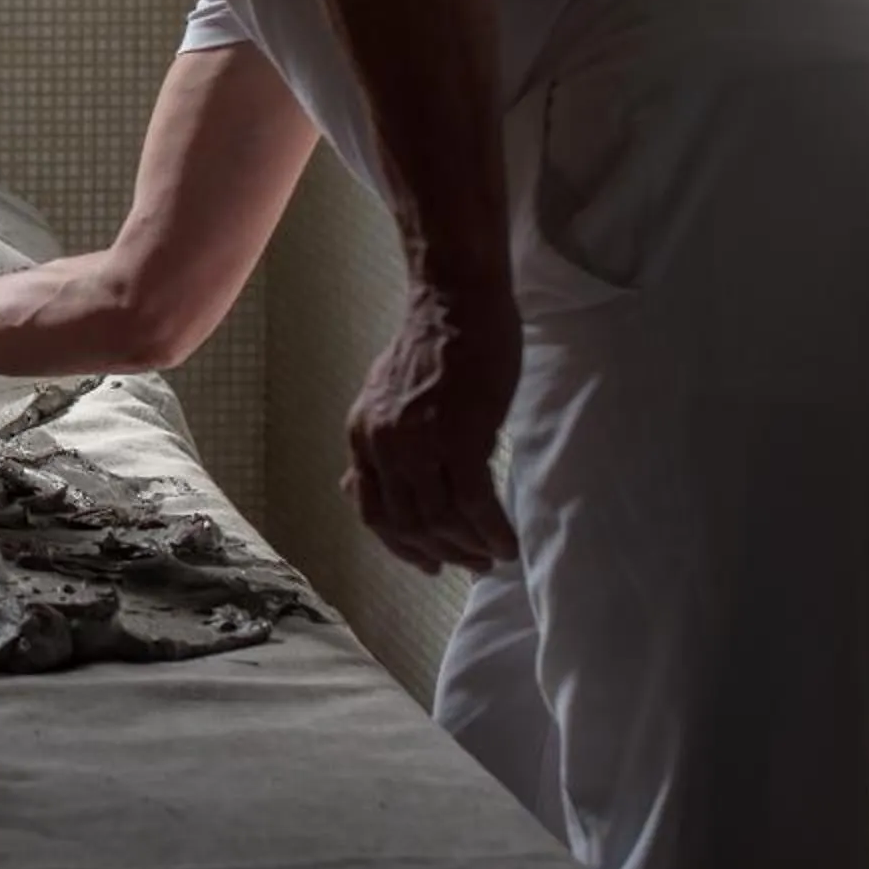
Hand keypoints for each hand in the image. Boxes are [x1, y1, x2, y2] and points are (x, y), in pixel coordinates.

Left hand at [341, 278, 520, 574]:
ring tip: (494, 555)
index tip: (430, 563)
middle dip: (442, 552)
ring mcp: (420, 442)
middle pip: (407, 523)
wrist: (458, 303)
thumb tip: (360, 483)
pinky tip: (509, 541)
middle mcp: (383, 444)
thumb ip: (379, 441)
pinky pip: (474, 502)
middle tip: (473, 564)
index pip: (372, 510)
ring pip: (441, 519)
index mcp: (362, 435)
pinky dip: (492, 530)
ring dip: (470, 547)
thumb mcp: (386, 397)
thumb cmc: (435, 347)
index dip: (401, 545)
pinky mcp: (460, 437)